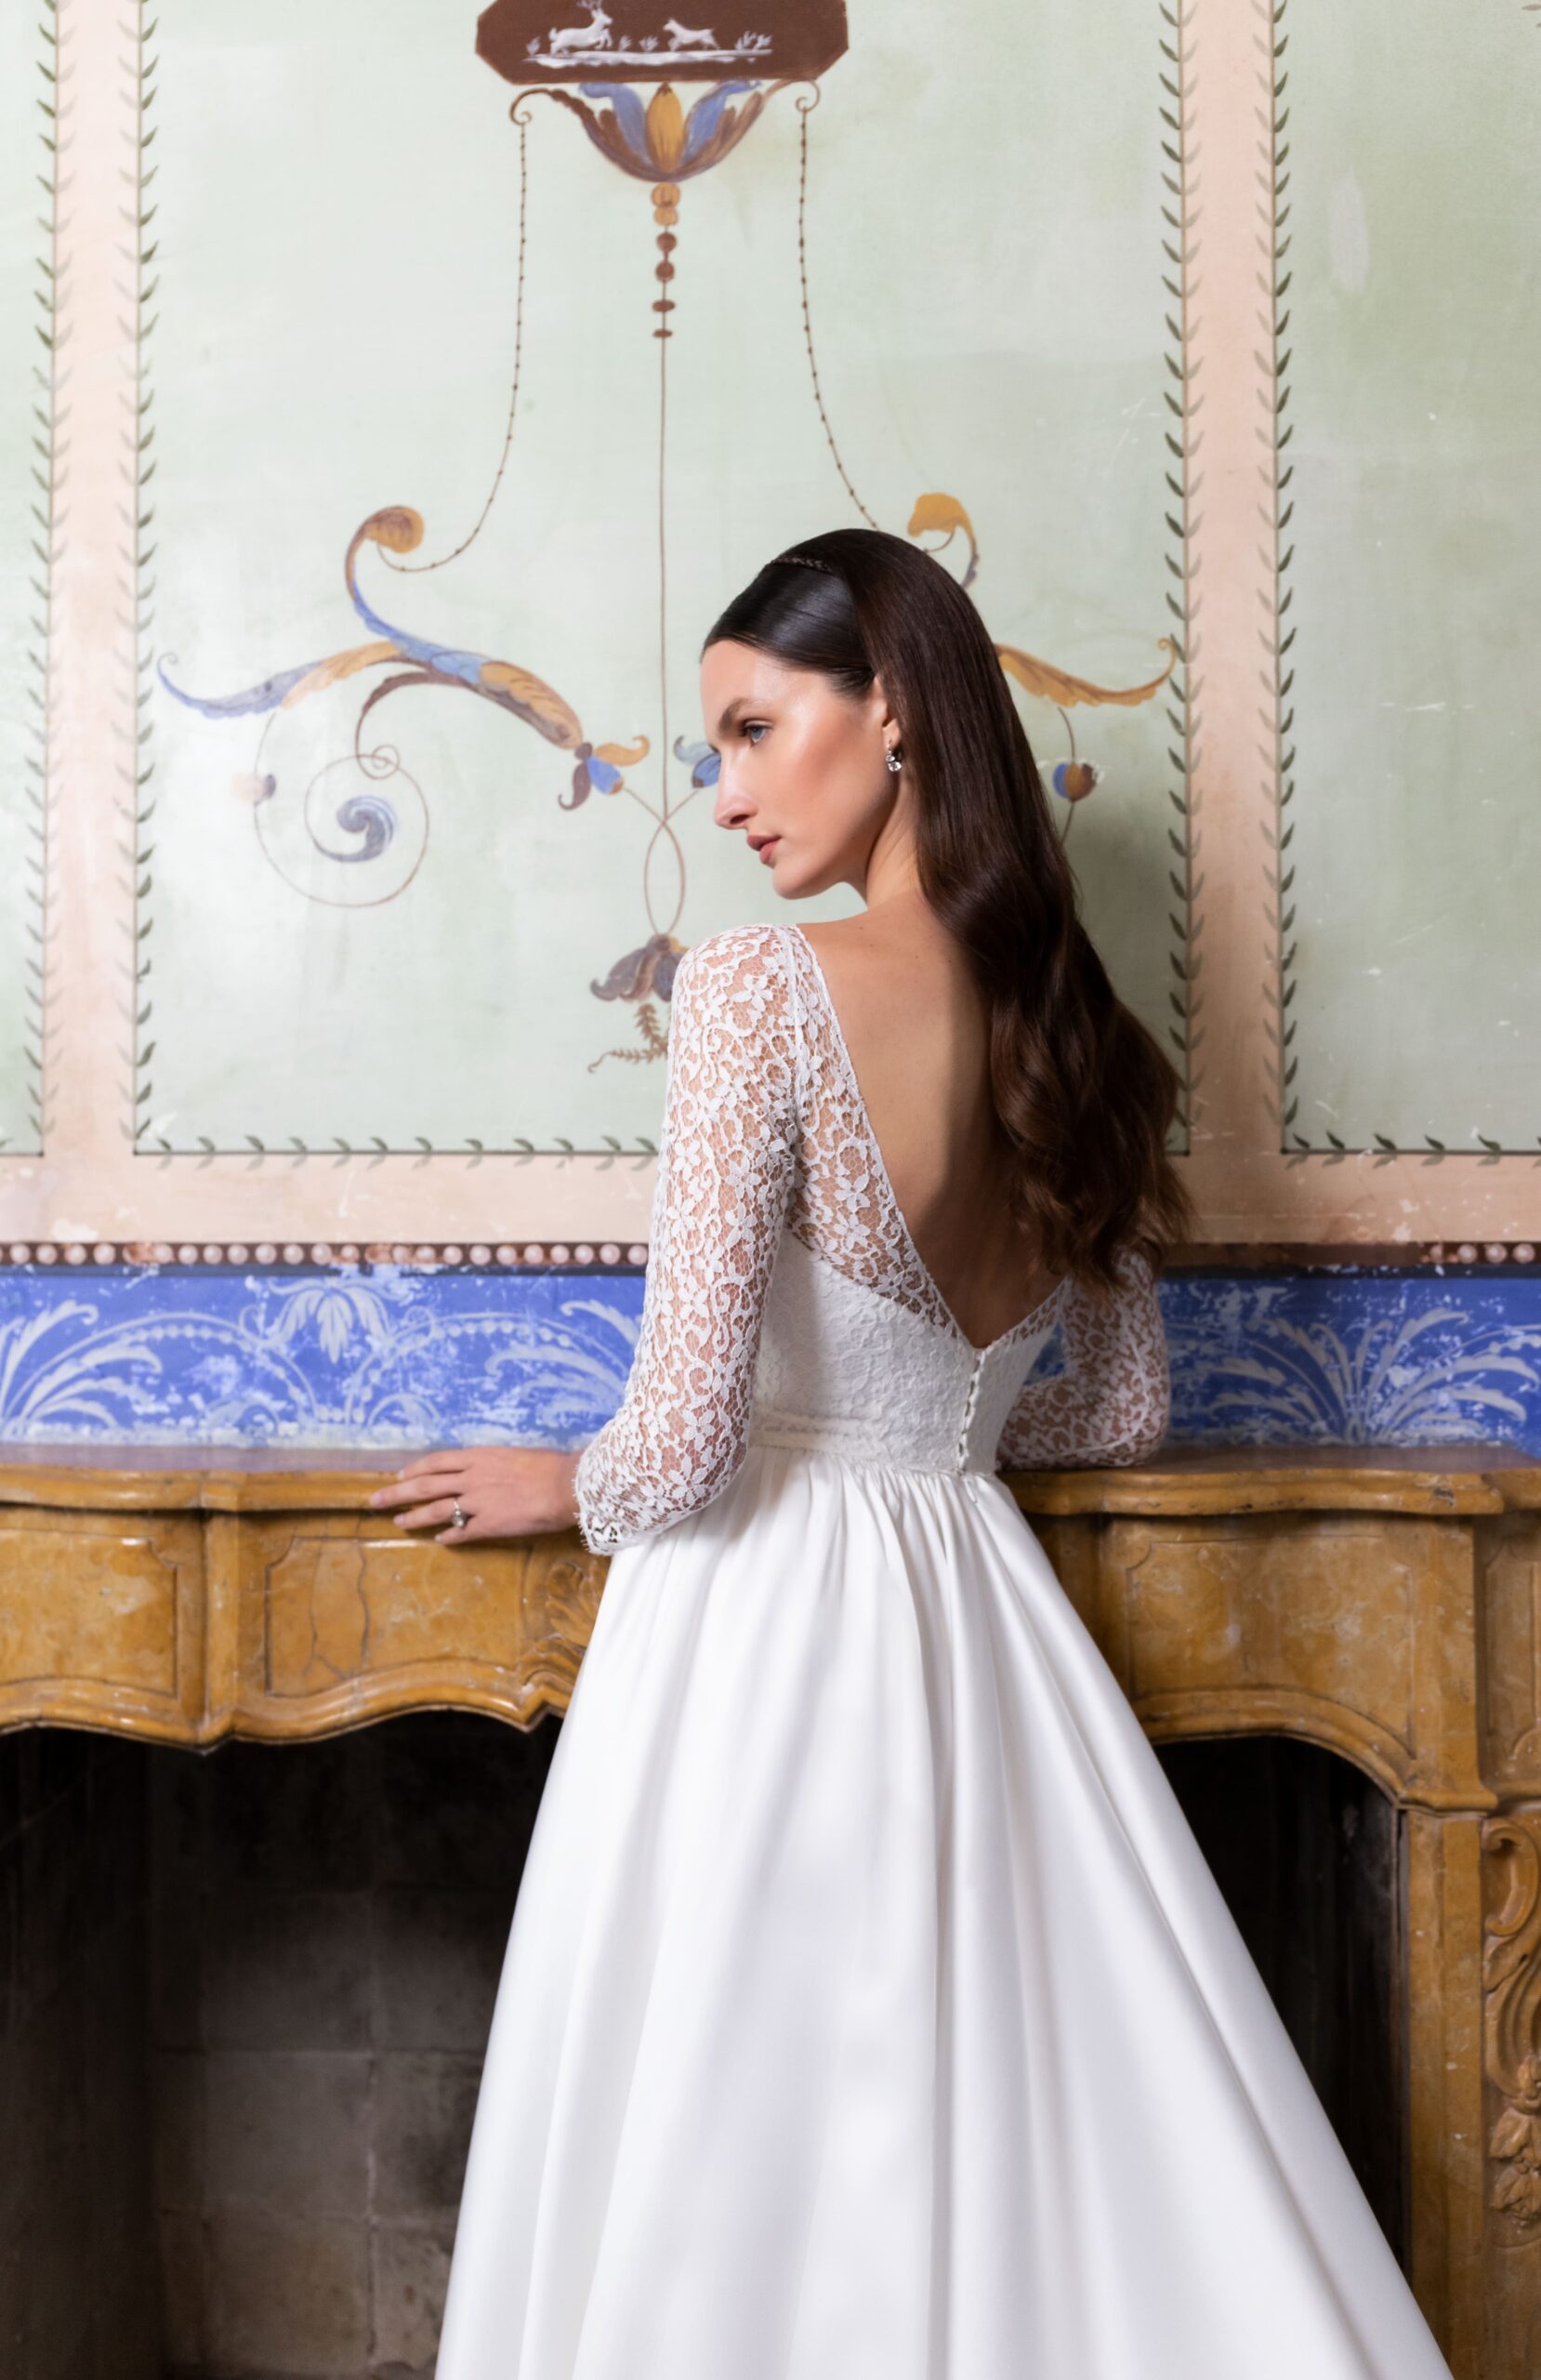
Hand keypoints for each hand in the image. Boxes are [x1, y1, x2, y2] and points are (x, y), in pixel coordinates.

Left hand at [367, 1445, 582, 1545]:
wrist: (566, 1485)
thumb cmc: (549, 1466)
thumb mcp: (515, 1455)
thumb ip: (494, 1464)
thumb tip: (485, 1468)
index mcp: (478, 1457)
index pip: (436, 1462)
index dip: (415, 1469)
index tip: (400, 1474)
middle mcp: (471, 1479)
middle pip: (424, 1486)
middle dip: (397, 1493)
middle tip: (375, 1500)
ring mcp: (477, 1503)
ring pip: (436, 1510)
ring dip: (414, 1517)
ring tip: (398, 1523)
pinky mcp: (488, 1526)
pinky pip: (462, 1533)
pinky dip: (448, 1537)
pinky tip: (439, 1541)